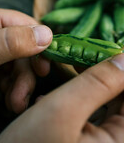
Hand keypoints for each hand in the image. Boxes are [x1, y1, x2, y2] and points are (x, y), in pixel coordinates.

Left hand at [0, 6, 51, 111]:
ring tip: (14, 103)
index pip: (26, 26)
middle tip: (23, 96)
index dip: (40, 45)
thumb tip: (48, 34)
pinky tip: (8, 99)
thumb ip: (10, 42)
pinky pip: (12, 76)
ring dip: (21, 85)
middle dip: (26, 74)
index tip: (46, 68)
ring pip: (21, 65)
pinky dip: (13, 89)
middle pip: (26, 49)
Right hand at [0, 54, 123, 142]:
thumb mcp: (63, 111)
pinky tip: (51, 102)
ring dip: (86, 88)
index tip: (102, 51)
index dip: (120, 70)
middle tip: (79, 58)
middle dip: (101, 76)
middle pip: (120, 100)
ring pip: (105, 106)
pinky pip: (92, 117)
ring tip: (65, 77)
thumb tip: (123, 58)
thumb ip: (98, 82)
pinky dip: (77, 103)